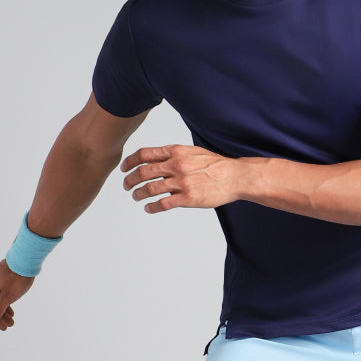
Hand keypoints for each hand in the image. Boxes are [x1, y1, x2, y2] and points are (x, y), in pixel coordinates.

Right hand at [0, 260, 34, 329]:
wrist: (26, 258)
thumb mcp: (8, 297)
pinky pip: (1, 288)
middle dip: (1, 315)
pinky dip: (6, 297)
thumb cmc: (18, 278)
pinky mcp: (2, 272)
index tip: (5, 328)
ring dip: (4, 307)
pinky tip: (12, 300)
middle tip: (11, 324)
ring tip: (13, 316)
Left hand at [120, 144, 242, 212]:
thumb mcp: (192, 152)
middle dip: (130, 180)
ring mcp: (182, 182)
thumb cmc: (215, 165)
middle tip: (126, 185)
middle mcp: (176, 165)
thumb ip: (174, 155)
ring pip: (150, 189)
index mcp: (176, 152)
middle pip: (143, 172)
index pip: (144, 154)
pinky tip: (149, 208)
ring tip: (136, 196)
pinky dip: (152, 207)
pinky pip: (163, 204)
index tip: (124, 168)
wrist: (235, 176)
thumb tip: (156, 160)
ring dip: (138, 194)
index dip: (130, 161)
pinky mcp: (188, 198)